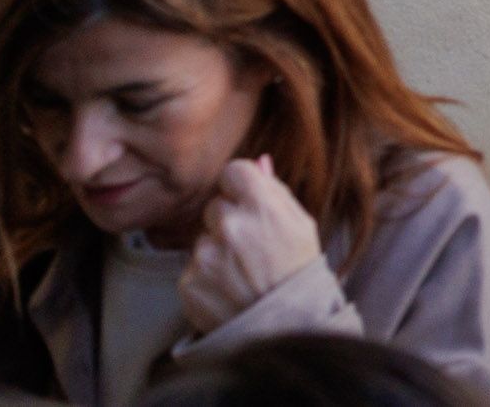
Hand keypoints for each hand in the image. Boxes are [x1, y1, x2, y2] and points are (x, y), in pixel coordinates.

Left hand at [176, 159, 323, 334]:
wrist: (284, 328)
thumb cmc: (297, 272)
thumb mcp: (301, 225)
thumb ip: (275, 191)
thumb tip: (259, 162)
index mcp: (261, 206)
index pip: (233, 171)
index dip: (240, 188)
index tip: (247, 203)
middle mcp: (229, 227)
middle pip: (215, 207)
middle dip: (228, 221)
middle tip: (249, 247)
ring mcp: (205, 256)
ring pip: (202, 239)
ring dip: (216, 251)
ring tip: (240, 274)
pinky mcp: (188, 283)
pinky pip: (192, 268)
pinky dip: (205, 277)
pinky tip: (227, 289)